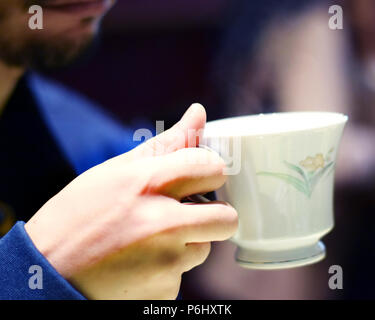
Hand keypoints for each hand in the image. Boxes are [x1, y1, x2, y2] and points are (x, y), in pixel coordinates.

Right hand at [25, 104, 237, 299]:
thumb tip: (199, 112)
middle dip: (214, 213)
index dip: (209, 171)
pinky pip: (184, 273)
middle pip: (227, 217)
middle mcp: (162, 223)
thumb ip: (165, 144)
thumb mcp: (116, 171)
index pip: (214, 167)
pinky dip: (169, 267)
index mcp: (148, 183)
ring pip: (206, 247)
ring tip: (152, 239)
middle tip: (187, 211)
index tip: (200, 176)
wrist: (47, 273)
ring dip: (189, 241)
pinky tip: (141, 262)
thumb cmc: (79, 214)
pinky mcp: (164, 291)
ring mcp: (165, 262)